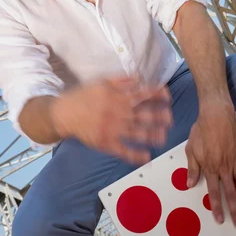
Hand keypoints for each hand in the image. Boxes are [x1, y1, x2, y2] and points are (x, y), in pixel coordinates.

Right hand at [50, 76, 172, 164]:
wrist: (64, 114)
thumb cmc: (84, 96)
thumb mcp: (102, 82)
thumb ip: (122, 80)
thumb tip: (140, 77)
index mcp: (118, 96)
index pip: (142, 94)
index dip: (157, 94)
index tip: (168, 96)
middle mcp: (118, 112)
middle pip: (143, 115)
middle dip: (159, 116)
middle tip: (170, 119)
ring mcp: (113, 129)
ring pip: (137, 133)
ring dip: (152, 135)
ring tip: (163, 138)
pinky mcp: (106, 143)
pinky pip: (123, 151)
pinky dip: (135, 155)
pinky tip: (146, 157)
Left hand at [185, 102, 235, 227]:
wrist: (216, 115)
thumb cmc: (201, 131)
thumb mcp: (191, 149)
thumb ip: (192, 168)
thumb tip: (189, 185)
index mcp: (211, 168)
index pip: (214, 192)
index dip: (217, 207)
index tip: (221, 220)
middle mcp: (225, 168)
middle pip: (231, 193)